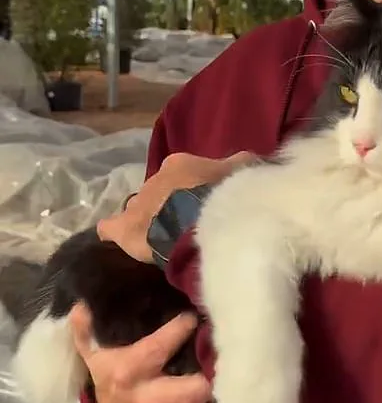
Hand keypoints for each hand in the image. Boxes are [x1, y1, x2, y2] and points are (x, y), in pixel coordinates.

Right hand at [70, 302, 222, 402]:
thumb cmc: (109, 374)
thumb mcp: (95, 351)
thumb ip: (87, 329)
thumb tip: (80, 306)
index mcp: (129, 373)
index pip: (158, 349)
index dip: (179, 330)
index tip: (195, 315)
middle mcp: (149, 400)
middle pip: (189, 391)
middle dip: (212, 376)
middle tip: (235, 354)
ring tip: (246, 389)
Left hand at [97, 151, 253, 261]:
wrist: (203, 223)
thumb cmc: (224, 196)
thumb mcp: (241, 174)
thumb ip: (242, 166)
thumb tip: (250, 161)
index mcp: (180, 164)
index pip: (183, 174)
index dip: (193, 189)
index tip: (203, 205)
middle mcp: (155, 178)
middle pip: (160, 192)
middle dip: (170, 205)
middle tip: (185, 224)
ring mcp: (137, 202)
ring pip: (139, 209)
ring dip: (148, 220)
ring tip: (160, 238)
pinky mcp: (124, 228)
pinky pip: (110, 228)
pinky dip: (114, 232)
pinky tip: (121, 241)